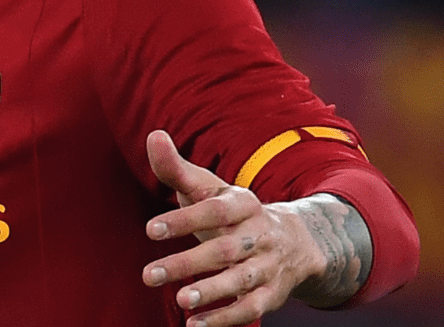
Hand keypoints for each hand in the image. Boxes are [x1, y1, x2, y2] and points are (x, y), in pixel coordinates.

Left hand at [140, 130, 325, 326]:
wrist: (294, 242)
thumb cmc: (231, 212)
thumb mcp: (208, 188)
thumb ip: (177, 169)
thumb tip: (153, 135)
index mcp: (243, 204)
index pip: (214, 210)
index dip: (184, 219)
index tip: (150, 229)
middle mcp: (259, 235)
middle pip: (224, 250)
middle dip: (187, 263)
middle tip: (149, 275)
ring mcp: (268, 266)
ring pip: (241, 280)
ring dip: (212, 291)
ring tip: (181, 300)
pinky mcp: (271, 295)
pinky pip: (251, 309)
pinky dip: (226, 318)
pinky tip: (195, 325)